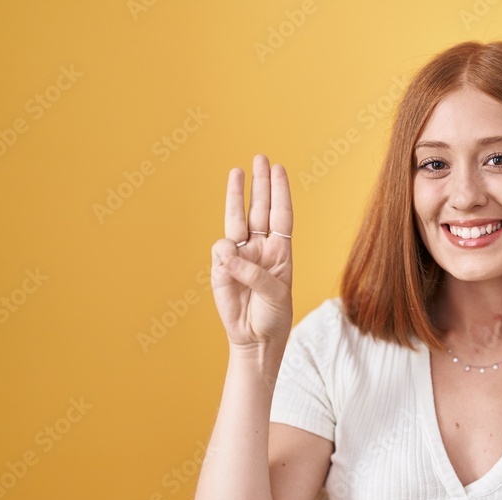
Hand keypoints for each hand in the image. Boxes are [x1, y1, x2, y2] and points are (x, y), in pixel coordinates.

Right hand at [211, 154, 293, 350]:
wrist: (255, 339)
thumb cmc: (273, 316)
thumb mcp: (275, 295)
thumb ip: (255, 273)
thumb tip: (229, 254)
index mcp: (280, 252)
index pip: (281, 216)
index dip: (280, 193)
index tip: (279, 169)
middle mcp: (260, 249)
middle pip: (260, 210)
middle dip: (260, 184)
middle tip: (260, 158)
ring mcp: (240, 256)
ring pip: (237, 219)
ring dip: (236, 196)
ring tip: (237, 172)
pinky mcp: (221, 269)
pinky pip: (220, 251)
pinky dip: (224, 252)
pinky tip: (228, 261)